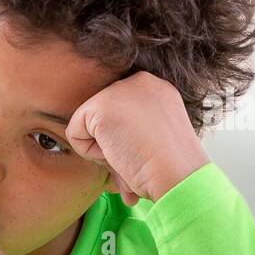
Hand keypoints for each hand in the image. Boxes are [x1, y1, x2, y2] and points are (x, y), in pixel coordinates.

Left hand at [63, 71, 210, 203]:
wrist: (179, 174)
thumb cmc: (171, 168)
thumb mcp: (156, 135)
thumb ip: (132, 128)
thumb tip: (108, 140)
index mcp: (156, 88)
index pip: (118, 113)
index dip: (124, 140)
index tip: (145, 152)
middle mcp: (139, 81)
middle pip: (101, 117)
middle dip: (113, 146)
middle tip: (138, 159)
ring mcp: (120, 90)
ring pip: (87, 125)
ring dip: (104, 152)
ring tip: (131, 157)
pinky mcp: (101, 105)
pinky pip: (75, 133)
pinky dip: (91, 154)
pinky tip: (119, 154)